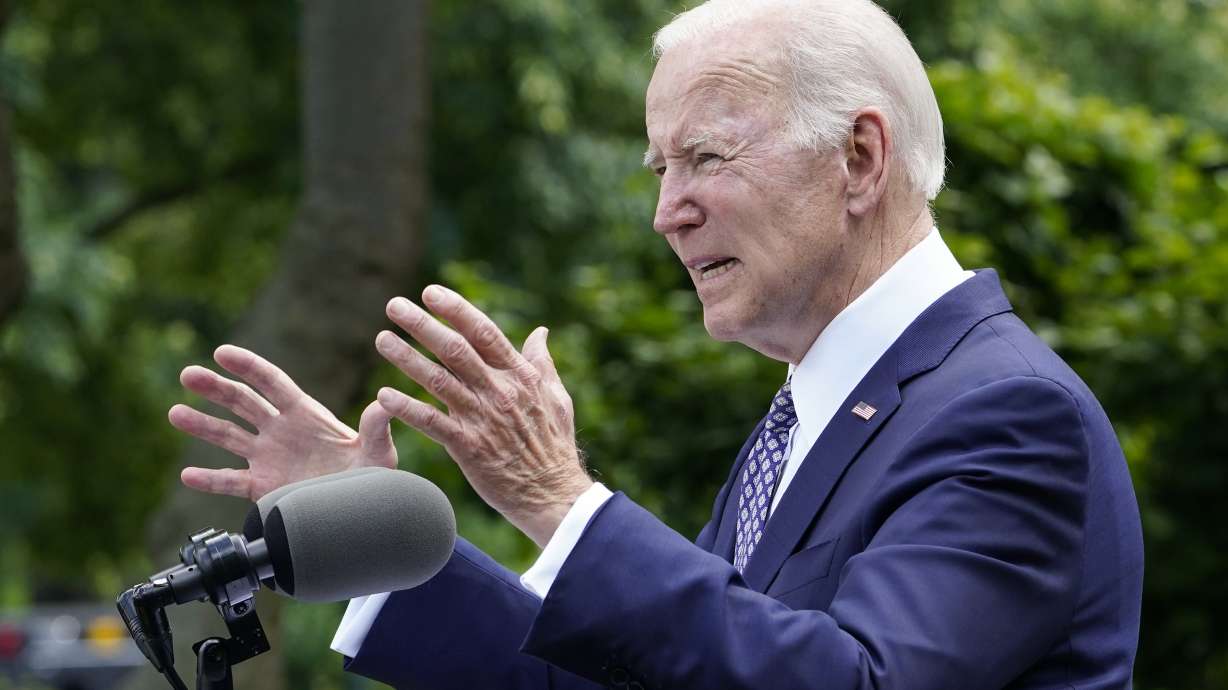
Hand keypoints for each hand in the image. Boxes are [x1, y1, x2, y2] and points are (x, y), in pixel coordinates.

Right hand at [168, 345, 396, 500]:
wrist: (362, 513)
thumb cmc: (373, 477)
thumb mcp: (378, 450)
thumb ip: (376, 427)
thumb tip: (384, 403)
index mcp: (305, 414)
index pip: (272, 383)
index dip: (247, 366)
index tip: (221, 352)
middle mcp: (280, 431)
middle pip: (242, 403)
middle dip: (215, 388)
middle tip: (188, 374)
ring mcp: (268, 457)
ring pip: (228, 437)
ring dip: (202, 425)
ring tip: (175, 413)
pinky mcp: (263, 486)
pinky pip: (231, 481)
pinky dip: (210, 479)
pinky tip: (188, 474)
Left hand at [374, 285, 592, 546]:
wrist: (553, 495)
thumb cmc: (554, 446)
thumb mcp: (557, 397)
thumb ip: (542, 362)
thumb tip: (540, 331)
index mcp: (520, 376)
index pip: (484, 332)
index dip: (455, 310)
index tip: (431, 292)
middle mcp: (499, 392)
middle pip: (455, 349)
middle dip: (422, 324)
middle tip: (394, 305)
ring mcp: (483, 419)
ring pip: (438, 380)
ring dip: (406, 358)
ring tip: (381, 339)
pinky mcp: (468, 447)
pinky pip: (431, 423)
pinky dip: (407, 408)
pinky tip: (383, 396)